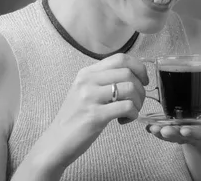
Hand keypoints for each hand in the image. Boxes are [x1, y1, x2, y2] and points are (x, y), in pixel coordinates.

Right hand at [39, 54, 148, 169]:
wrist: (56, 142)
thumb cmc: (76, 118)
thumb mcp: (85, 91)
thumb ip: (104, 81)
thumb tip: (134, 75)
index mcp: (87, 72)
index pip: (120, 58)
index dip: (138, 67)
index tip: (143, 80)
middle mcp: (87, 81)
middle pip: (128, 73)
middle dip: (141, 88)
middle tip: (138, 101)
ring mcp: (90, 98)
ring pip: (130, 88)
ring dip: (138, 102)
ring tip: (131, 112)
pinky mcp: (95, 116)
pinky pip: (126, 107)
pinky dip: (133, 114)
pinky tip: (126, 120)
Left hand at [145, 95, 200, 146]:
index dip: (194, 132)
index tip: (185, 130)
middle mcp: (194, 134)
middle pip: (183, 136)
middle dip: (173, 134)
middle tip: (165, 130)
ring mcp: (182, 133)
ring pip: (171, 136)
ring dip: (161, 133)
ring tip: (153, 128)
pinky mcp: (173, 130)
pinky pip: (163, 132)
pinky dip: (155, 130)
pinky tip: (147, 126)